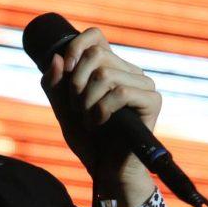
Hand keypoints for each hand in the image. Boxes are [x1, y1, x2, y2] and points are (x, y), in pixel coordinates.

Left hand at [39, 27, 160, 206]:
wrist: (106, 170)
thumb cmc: (88, 140)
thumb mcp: (62, 109)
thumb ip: (55, 84)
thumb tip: (57, 57)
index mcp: (110, 67)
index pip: (95, 36)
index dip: (75, 47)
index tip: (64, 70)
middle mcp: (129, 72)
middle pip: (96, 55)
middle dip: (76, 84)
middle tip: (77, 108)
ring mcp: (143, 85)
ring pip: (105, 74)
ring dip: (87, 101)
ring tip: (88, 120)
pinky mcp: (152, 102)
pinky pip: (121, 92)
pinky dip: (102, 110)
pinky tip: (100, 123)